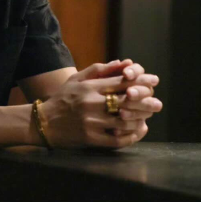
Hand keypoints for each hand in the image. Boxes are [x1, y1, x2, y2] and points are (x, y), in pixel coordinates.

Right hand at [40, 60, 160, 147]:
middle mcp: (91, 103)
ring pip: (126, 122)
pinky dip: (132, 136)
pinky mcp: (91, 138)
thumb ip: (99, 70)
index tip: (152, 83)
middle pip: (127, 102)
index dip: (140, 82)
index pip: (121, 82)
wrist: (43, 122)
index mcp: (89, 87)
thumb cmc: (62, 98)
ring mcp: (91, 122)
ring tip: (147, 118)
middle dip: (146, 102)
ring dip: (140, 120)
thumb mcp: (76, 79)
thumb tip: (123, 63)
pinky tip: (137, 131)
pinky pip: (118, 139)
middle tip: (157, 104)